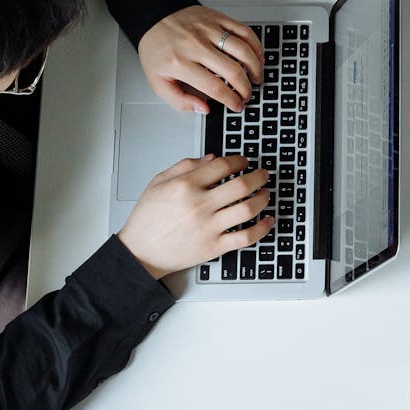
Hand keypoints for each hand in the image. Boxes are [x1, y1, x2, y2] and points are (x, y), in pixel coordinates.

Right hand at [117, 154, 273, 279]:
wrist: (140, 252)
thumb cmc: (147, 219)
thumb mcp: (158, 183)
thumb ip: (185, 166)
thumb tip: (212, 158)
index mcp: (185, 186)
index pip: (222, 166)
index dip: (239, 161)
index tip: (245, 161)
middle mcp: (199, 205)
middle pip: (241, 186)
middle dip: (258, 177)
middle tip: (263, 174)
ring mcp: (209, 227)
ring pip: (248, 209)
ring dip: (263, 199)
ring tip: (267, 193)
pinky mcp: (215, 247)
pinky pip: (246, 237)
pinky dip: (262, 228)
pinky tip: (268, 220)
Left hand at [138, 6, 264, 113]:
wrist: (152, 16)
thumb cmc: (157, 48)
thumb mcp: (158, 81)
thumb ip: (179, 100)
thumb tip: (204, 109)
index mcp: (180, 62)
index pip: (215, 87)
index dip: (231, 100)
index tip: (237, 105)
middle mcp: (195, 45)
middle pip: (233, 71)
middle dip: (246, 89)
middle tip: (247, 95)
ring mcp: (208, 29)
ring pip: (243, 50)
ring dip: (255, 68)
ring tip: (255, 78)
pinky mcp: (216, 17)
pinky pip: (244, 31)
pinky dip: (255, 45)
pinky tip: (257, 56)